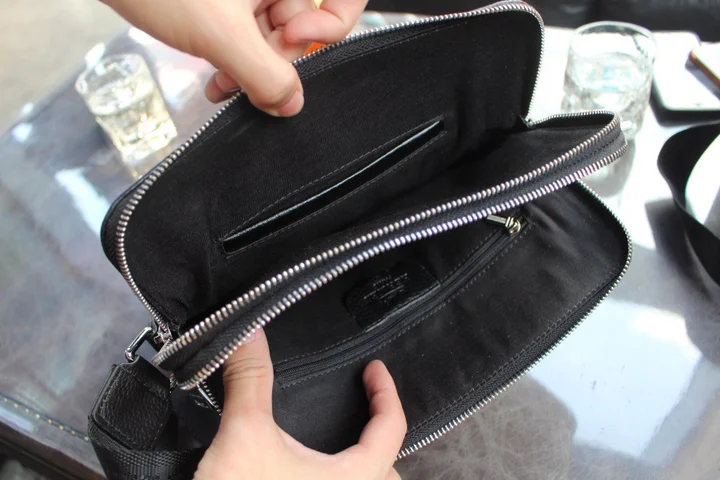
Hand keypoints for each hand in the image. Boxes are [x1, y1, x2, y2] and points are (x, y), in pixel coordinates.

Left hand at [104, 0, 367, 115]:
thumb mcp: (221, 36)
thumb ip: (266, 75)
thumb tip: (291, 104)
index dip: (333, 26)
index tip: (296, 42)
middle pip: (303, 20)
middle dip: (277, 58)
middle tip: (246, 78)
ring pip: (272, 31)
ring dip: (251, 67)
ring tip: (223, 85)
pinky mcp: (227, 0)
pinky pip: (248, 30)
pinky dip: (235, 57)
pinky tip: (217, 78)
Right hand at [194, 329, 406, 479]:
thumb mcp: (245, 436)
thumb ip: (250, 381)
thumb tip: (248, 336)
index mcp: (355, 478)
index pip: (391, 427)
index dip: (386, 391)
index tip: (374, 370)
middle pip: (389, 470)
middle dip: (382, 440)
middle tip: (368, 413)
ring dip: (365, 472)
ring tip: (346, 452)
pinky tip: (310, 478)